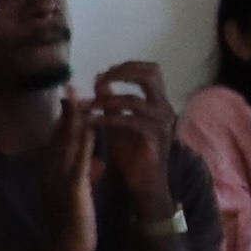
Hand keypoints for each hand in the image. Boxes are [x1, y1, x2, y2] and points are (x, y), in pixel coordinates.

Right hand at [39, 93, 103, 250]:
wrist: (70, 247)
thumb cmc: (76, 224)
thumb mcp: (79, 195)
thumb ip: (85, 177)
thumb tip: (96, 163)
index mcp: (51, 175)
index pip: (57, 143)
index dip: (64, 122)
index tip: (71, 101)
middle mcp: (51, 173)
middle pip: (59, 138)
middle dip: (66, 114)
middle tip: (71, 89)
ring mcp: (59, 179)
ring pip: (66, 144)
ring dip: (72, 120)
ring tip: (79, 98)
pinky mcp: (72, 187)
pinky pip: (78, 158)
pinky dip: (83, 140)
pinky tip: (90, 126)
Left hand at [91, 63, 177, 218]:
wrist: (144, 184)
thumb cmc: (132, 155)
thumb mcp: (118, 123)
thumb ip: (111, 102)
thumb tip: (99, 81)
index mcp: (158, 102)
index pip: (150, 70)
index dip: (126, 66)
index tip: (103, 73)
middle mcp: (164, 108)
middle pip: (150, 74)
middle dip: (121, 73)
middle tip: (98, 80)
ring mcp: (162, 122)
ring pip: (135, 99)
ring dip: (106, 99)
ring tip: (85, 105)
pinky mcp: (154, 137)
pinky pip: (129, 120)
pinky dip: (106, 118)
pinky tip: (90, 121)